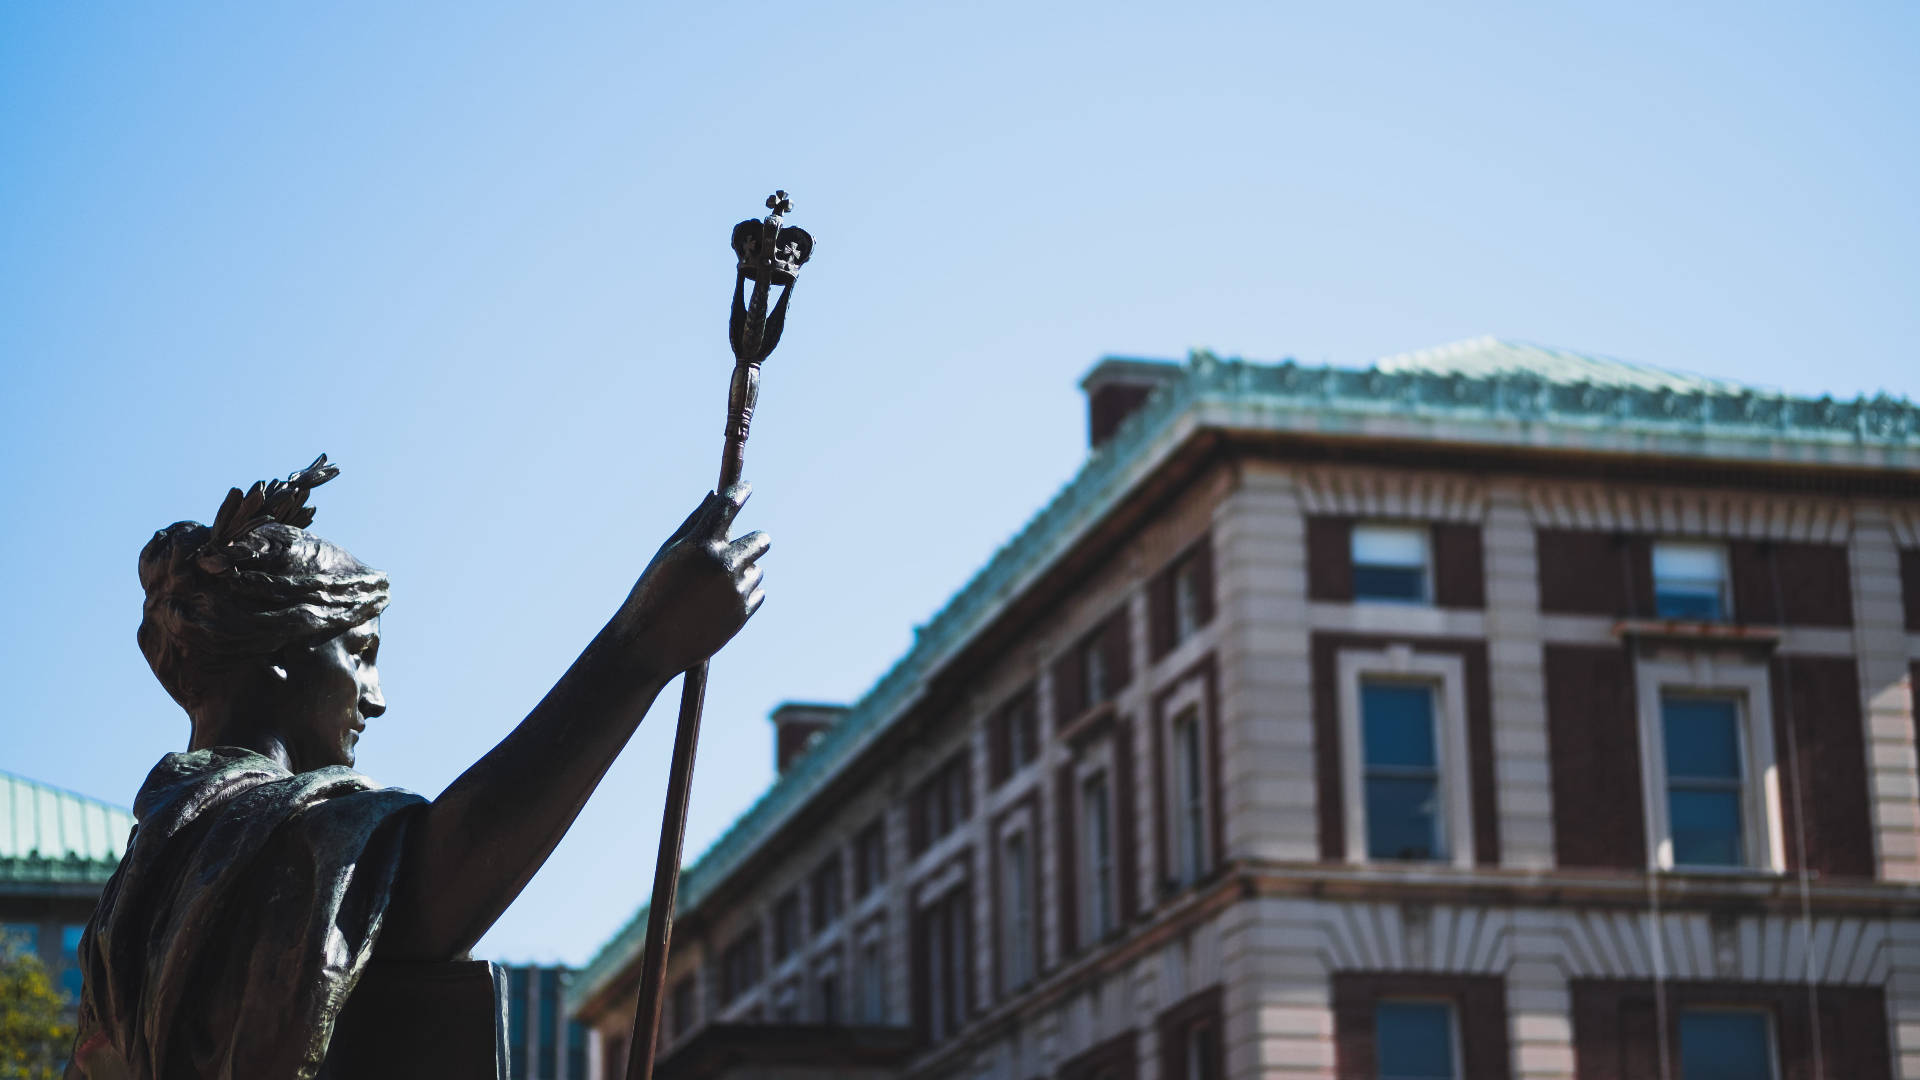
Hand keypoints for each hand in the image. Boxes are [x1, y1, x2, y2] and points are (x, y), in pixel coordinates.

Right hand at [607, 483, 767, 678]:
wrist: (648, 645)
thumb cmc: (652, 594)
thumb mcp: (667, 554)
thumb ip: (694, 524)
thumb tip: (714, 496)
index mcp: (700, 545)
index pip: (729, 505)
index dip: (741, 492)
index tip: (747, 488)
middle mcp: (723, 564)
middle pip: (761, 540)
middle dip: (753, 541)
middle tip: (737, 548)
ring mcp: (735, 590)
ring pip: (757, 569)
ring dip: (742, 573)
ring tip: (711, 590)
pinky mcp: (743, 613)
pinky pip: (757, 593)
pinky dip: (743, 595)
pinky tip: (716, 605)